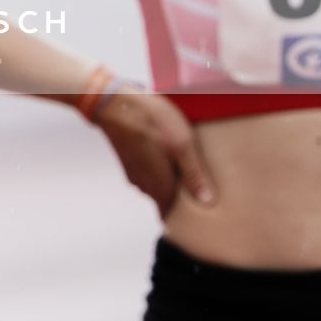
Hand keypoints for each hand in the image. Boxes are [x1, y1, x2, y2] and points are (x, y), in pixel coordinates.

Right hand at [91, 88, 216, 216]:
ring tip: (185, 170)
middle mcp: (144, 184)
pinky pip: (148, 172)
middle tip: (198, 191)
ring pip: (156, 185)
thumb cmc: (149, 121)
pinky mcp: (129, 158)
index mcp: (159, 186)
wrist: (112, 102)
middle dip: (179, 198)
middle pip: (165, 199)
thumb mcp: (181, 145)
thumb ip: (194, 175)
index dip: (183, 218)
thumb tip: (208, 203)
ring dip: (169, 181)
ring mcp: (134, 171)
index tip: (197, 218)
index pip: (171, 214)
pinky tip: (167, 154)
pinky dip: (159, 169)